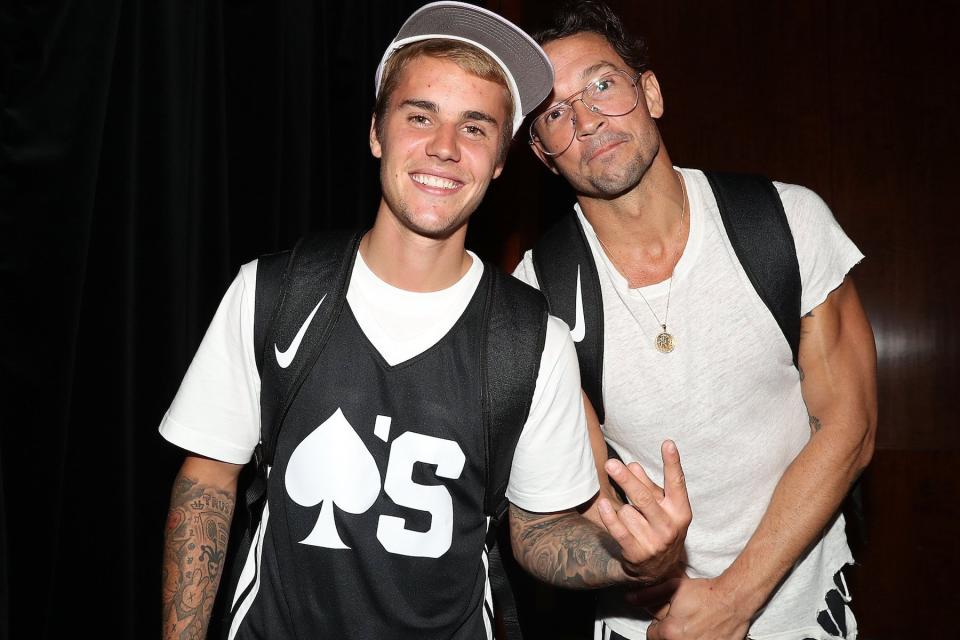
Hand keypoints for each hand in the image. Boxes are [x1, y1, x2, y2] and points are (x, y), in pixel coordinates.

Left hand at [596, 440, 690, 582]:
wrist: (658, 571)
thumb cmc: (660, 527)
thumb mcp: (662, 506)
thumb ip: (648, 485)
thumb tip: (632, 464)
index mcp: (681, 511)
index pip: (677, 483)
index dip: (673, 463)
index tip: (667, 443)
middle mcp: (670, 526)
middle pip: (644, 497)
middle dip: (626, 480)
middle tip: (610, 464)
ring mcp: (655, 541)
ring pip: (627, 511)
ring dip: (622, 509)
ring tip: (630, 519)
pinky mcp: (638, 552)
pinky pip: (618, 529)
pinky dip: (609, 517)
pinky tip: (603, 505)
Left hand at [643, 577, 750, 639]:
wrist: (733, 600)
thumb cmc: (705, 594)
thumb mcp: (673, 588)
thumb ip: (649, 595)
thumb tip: (630, 599)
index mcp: (670, 633)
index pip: (652, 634)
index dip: (659, 624)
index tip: (669, 618)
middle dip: (670, 633)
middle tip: (682, 621)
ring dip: (684, 637)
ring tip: (694, 626)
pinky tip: (704, 632)